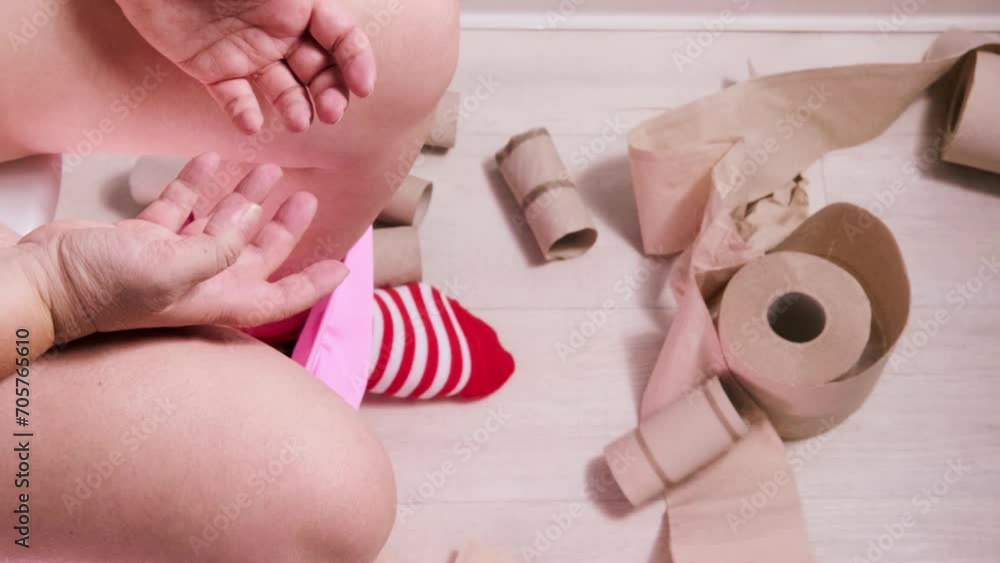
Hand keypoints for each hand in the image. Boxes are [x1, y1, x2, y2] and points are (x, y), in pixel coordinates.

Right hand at [14, 153, 346, 343]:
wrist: (45, 282)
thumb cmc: (107, 289)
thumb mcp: (175, 270)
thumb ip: (222, 246)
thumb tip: (251, 215)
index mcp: (218, 299)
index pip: (281, 296)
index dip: (314, 283)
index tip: (344, 266)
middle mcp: (203, 281)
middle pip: (257, 253)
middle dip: (283, 227)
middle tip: (305, 196)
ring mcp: (174, 259)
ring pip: (222, 224)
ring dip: (245, 198)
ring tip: (267, 168)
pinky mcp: (147, 238)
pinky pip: (183, 207)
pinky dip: (199, 184)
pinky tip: (214, 160)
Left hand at [115, 0, 376, 133]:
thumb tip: (321, 8)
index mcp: (297, 4)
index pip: (342, 37)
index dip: (357, 62)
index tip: (362, 88)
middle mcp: (278, 32)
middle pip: (319, 69)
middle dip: (330, 93)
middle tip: (330, 114)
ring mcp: (247, 53)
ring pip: (283, 89)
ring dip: (295, 108)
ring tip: (296, 123)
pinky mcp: (211, 69)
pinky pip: (234, 98)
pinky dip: (243, 113)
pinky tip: (249, 125)